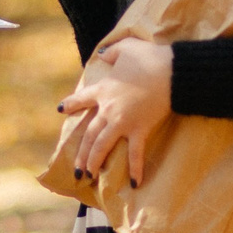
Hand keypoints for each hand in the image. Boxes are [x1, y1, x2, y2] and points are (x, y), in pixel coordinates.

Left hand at [59, 37, 172, 187]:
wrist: (171, 72)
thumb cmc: (150, 58)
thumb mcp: (127, 47)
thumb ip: (111, 52)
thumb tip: (103, 55)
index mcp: (103, 89)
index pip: (82, 99)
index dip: (71, 104)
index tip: (61, 110)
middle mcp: (108, 109)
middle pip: (89, 134)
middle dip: (81, 153)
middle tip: (76, 168)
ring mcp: (123, 122)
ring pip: (102, 146)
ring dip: (94, 162)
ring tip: (88, 176)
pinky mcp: (140, 129)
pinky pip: (135, 153)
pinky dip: (135, 169)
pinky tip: (134, 184)